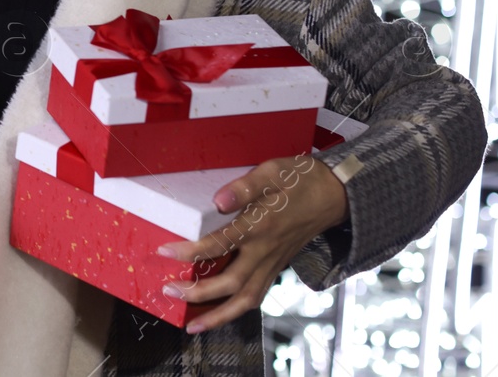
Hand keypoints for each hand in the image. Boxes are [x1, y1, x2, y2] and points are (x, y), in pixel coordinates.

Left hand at [155, 153, 348, 334]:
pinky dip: (236, 310)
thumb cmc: (298, 180)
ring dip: (218, 316)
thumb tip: (218, 201)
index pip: (219, 244)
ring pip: (246, 299)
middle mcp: (266, 251)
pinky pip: (256, 296)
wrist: (333, 195)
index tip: (164, 252)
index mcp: (261, 226)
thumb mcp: (271, 172)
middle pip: (231, 283)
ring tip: (193, 325)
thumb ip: (244, 187)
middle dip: (199, 293)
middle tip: (169, 291)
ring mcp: (273, 263)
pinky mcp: (277, 268)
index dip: (190, 251)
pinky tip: (219, 315)